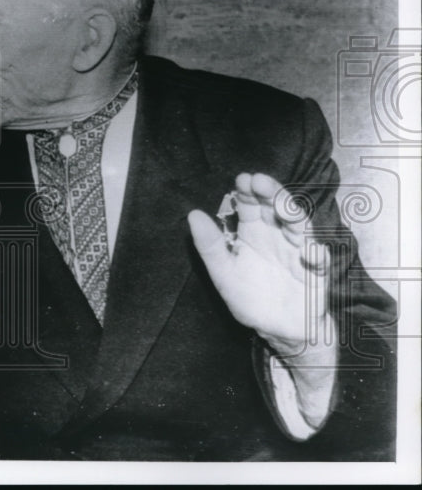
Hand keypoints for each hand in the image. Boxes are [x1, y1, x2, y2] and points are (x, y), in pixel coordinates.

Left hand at [188, 173, 331, 353]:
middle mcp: (278, 237)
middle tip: (260, 180)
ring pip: (300, 228)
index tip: (242, 180)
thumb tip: (192, 214)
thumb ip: (210, 246)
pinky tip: (310, 252)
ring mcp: (300, 253)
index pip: (251, 206)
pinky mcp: (316, 274)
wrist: (279, 331)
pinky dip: (317, 255)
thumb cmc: (250, 298)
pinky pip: (320, 262)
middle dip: (270, 193)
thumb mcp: (224, 273)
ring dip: (294, 215)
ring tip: (282, 207)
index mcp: (254, 233)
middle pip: (277, 208)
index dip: (248, 192)